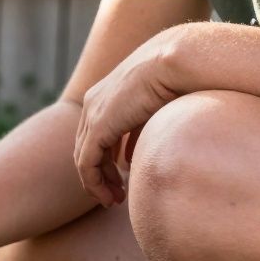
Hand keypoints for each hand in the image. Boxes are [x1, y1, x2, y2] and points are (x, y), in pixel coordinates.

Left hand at [74, 28, 185, 206]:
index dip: (103, 161)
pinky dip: (95, 182)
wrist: (175, 61)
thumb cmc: (175, 78)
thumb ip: (136, 131)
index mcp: (102, 97)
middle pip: (86, 149)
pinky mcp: (98, 126)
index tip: (118, 180)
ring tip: (113, 200)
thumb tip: (129, 157)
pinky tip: (109, 195)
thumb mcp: (151, 108)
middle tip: (113, 196)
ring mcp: (91, 115)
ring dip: (98, 183)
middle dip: (100, 175)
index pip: (93, 136)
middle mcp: (91, 105)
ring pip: (84, 159)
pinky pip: (87, 163)